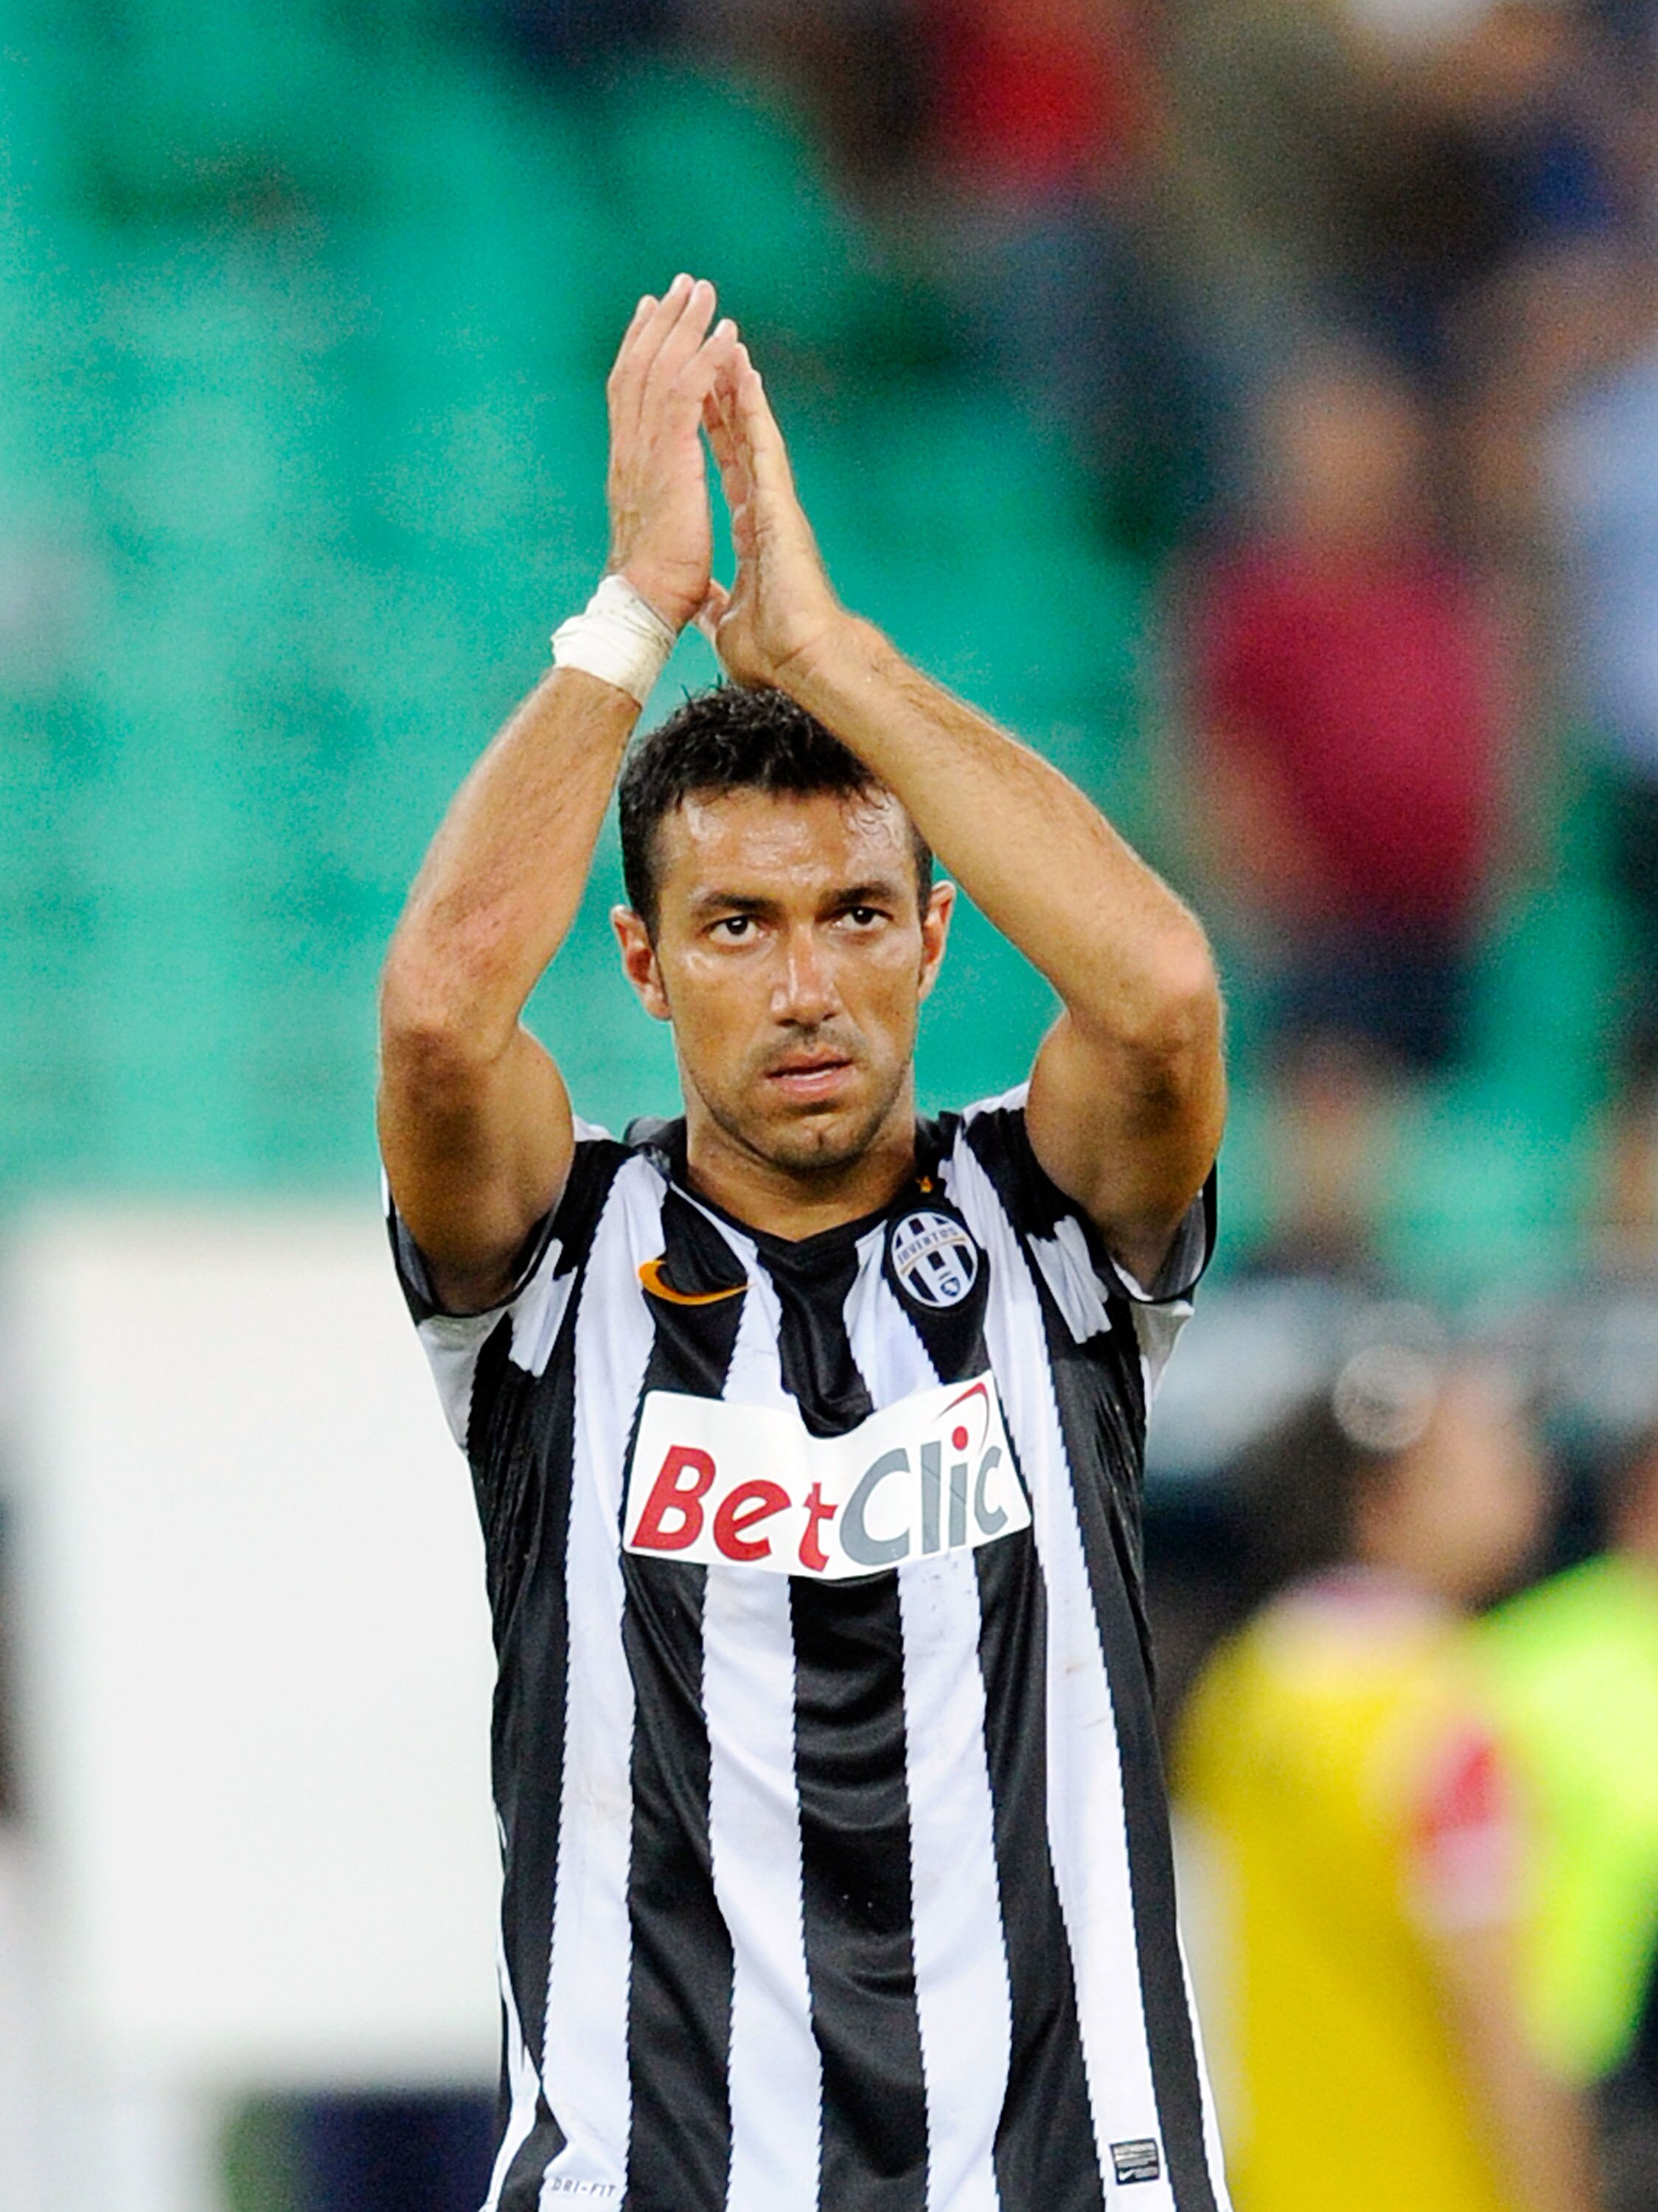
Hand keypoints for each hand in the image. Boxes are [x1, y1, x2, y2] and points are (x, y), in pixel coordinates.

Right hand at [605, 275, 737, 633]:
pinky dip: (707, 360)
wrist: (645, 606)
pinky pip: (688, 393)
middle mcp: (631, 451)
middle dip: (662, 323)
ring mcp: (646, 452)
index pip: (630, 396)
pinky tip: (726, 336)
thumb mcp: (655, 542)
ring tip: (705, 291)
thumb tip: (663, 530)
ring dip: (686, 327)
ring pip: (662, 369)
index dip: (641, 352)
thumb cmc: (654, 590)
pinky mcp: (671, 459)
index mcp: (629, 468)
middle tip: (682, 285)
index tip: (652, 316)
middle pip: (640, 368)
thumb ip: (659, 520)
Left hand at [701, 342, 845, 689]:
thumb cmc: (776, 650)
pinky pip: (762, 443)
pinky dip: (752, 408)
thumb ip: (720, 607)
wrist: (803, 660)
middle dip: (722, 396)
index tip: (701, 400)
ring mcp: (775, 502)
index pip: (727, 469)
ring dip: (737, 387)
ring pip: (751, 432)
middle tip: (709, 351)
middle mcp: (765, 508)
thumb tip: (705, 610)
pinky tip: (743, 371)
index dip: (714, 432)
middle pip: (737, 439)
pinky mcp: (780, 502)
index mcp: (753, 532)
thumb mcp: (729, 623)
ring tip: (726, 341)